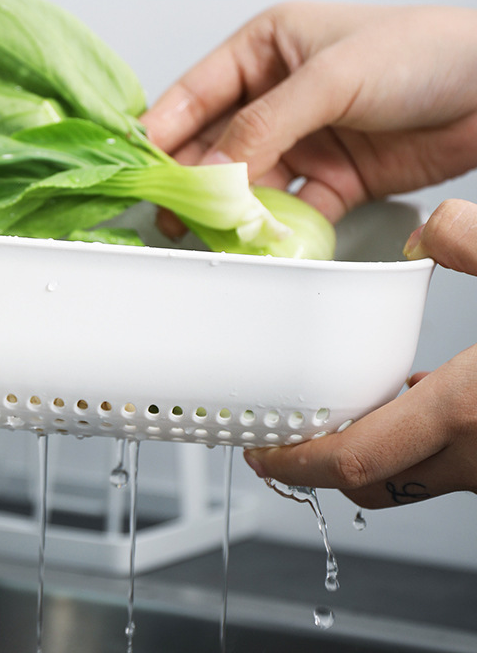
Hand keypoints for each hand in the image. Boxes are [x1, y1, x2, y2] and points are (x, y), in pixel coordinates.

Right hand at [142, 3, 476, 225]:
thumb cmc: (424, 52)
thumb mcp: (331, 77)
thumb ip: (264, 125)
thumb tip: (213, 170)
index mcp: (266, 50)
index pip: (196, 93)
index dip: (162, 129)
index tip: (138, 166)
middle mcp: (277, 96)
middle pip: (215, 144)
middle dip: (193, 179)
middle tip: (170, 211)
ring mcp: (302, 139)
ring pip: (247, 182)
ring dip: (232, 209)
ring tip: (211, 232)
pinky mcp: (330, 178)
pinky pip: (289, 208)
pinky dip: (275, 228)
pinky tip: (262, 240)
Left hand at [243, 199, 476, 507]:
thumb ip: (470, 242)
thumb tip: (430, 230)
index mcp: (463, 413)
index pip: (352, 461)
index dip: (295, 464)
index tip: (260, 454)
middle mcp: (474, 456)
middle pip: (369, 484)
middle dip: (317, 466)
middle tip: (283, 439)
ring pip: (407, 479)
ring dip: (366, 453)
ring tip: (338, 413)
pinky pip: (442, 464)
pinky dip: (411, 441)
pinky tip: (418, 398)